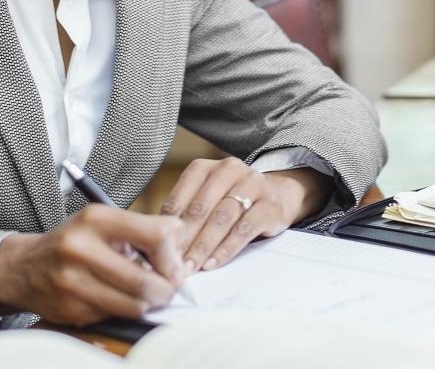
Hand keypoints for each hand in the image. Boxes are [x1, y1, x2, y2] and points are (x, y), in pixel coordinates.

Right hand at [0, 204, 185, 326]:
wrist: (23, 267)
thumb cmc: (73, 242)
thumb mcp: (102, 222)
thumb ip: (142, 231)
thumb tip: (181, 249)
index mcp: (96, 218)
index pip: (156, 235)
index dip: (172, 255)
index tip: (174, 264)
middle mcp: (81, 249)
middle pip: (146, 281)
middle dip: (166, 289)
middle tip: (168, 288)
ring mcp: (73, 282)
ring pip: (133, 304)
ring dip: (148, 303)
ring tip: (147, 294)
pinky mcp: (70, 309)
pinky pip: (114, 316)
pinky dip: (124, 310)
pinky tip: (117, 298)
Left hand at [160, 157, 332, 273]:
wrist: (279, 194)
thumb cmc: (232, 202)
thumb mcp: (208, 200)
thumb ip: (185, 215)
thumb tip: (155, 242)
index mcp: (206, 168)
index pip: (181, 195)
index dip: (168, 225)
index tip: (157, 249)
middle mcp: (229, 170)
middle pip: (201, 207)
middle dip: (184, 238)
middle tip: (170, 263)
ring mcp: (252, 184)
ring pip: (222, 218)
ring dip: (203, 246)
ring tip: (190, 267)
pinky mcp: (270, 204)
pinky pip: (244, 229)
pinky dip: (226, 249)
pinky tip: (213, 263)